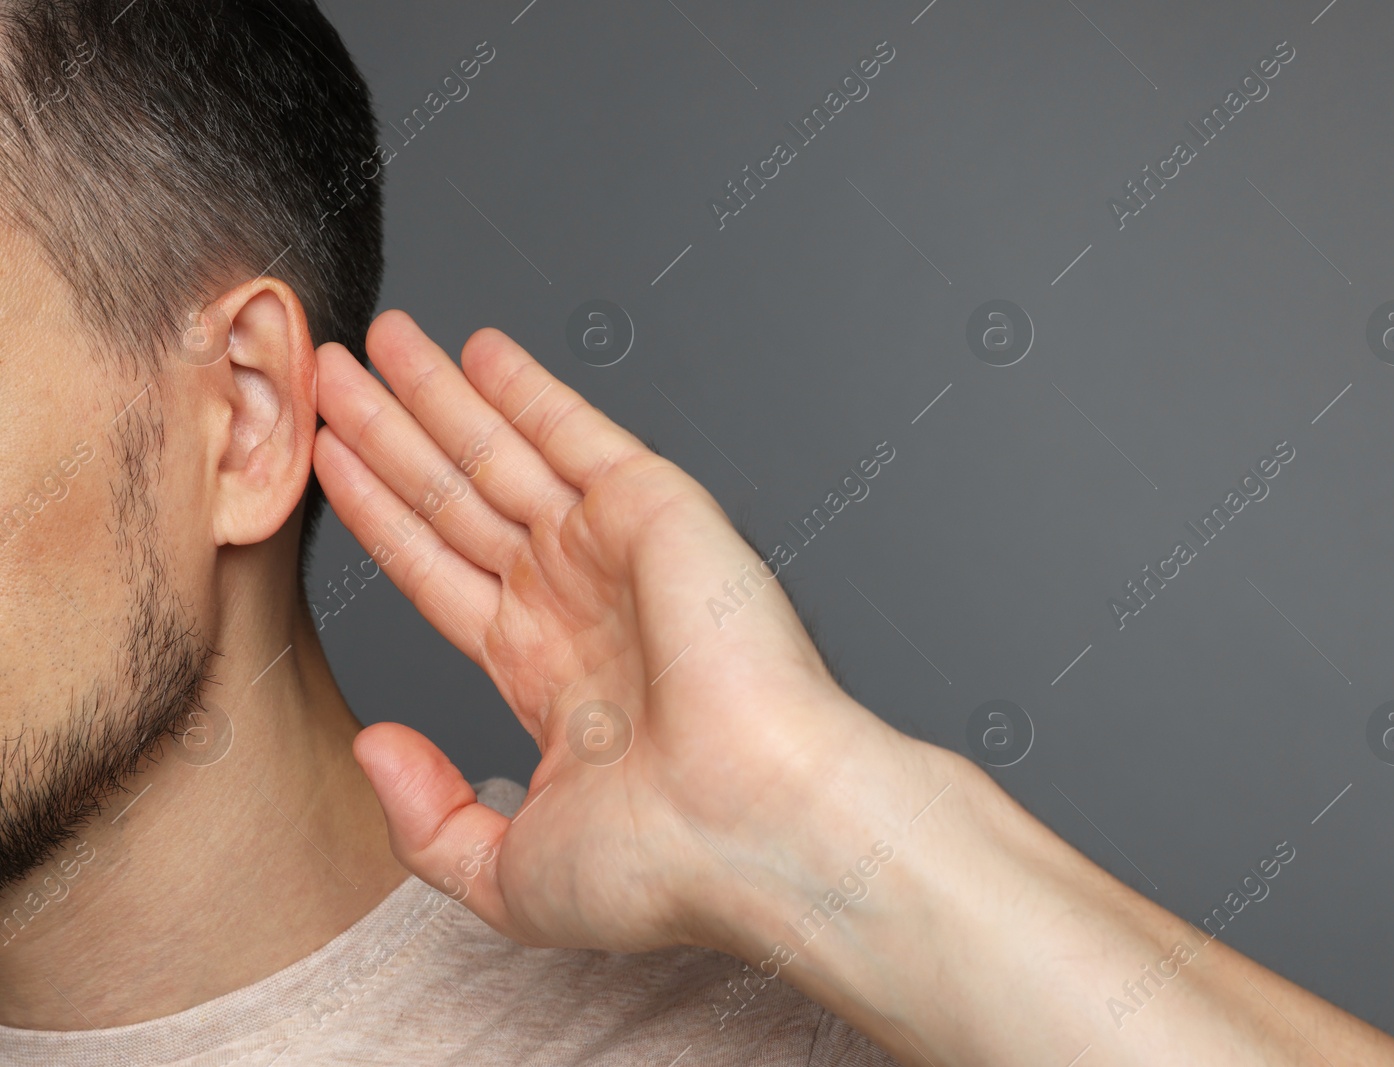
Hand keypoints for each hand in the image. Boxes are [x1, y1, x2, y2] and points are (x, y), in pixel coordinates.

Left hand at [312, 310, 913, 954]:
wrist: (759, 830)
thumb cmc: (663, 866)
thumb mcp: (506, 873)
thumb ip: (428, 819)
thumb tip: (375, 743)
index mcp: (547, 678)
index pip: (439, 576)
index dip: (380, 519)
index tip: (329, 467)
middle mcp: (576, 604)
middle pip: (456, 502)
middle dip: (391, 439)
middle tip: (331, 379)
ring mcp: (614, 554)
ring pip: (501, 456)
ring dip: (436, 397)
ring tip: (373, 345)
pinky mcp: (656, 511)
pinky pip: (574, 432)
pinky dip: (526, 388)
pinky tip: (474, 350)